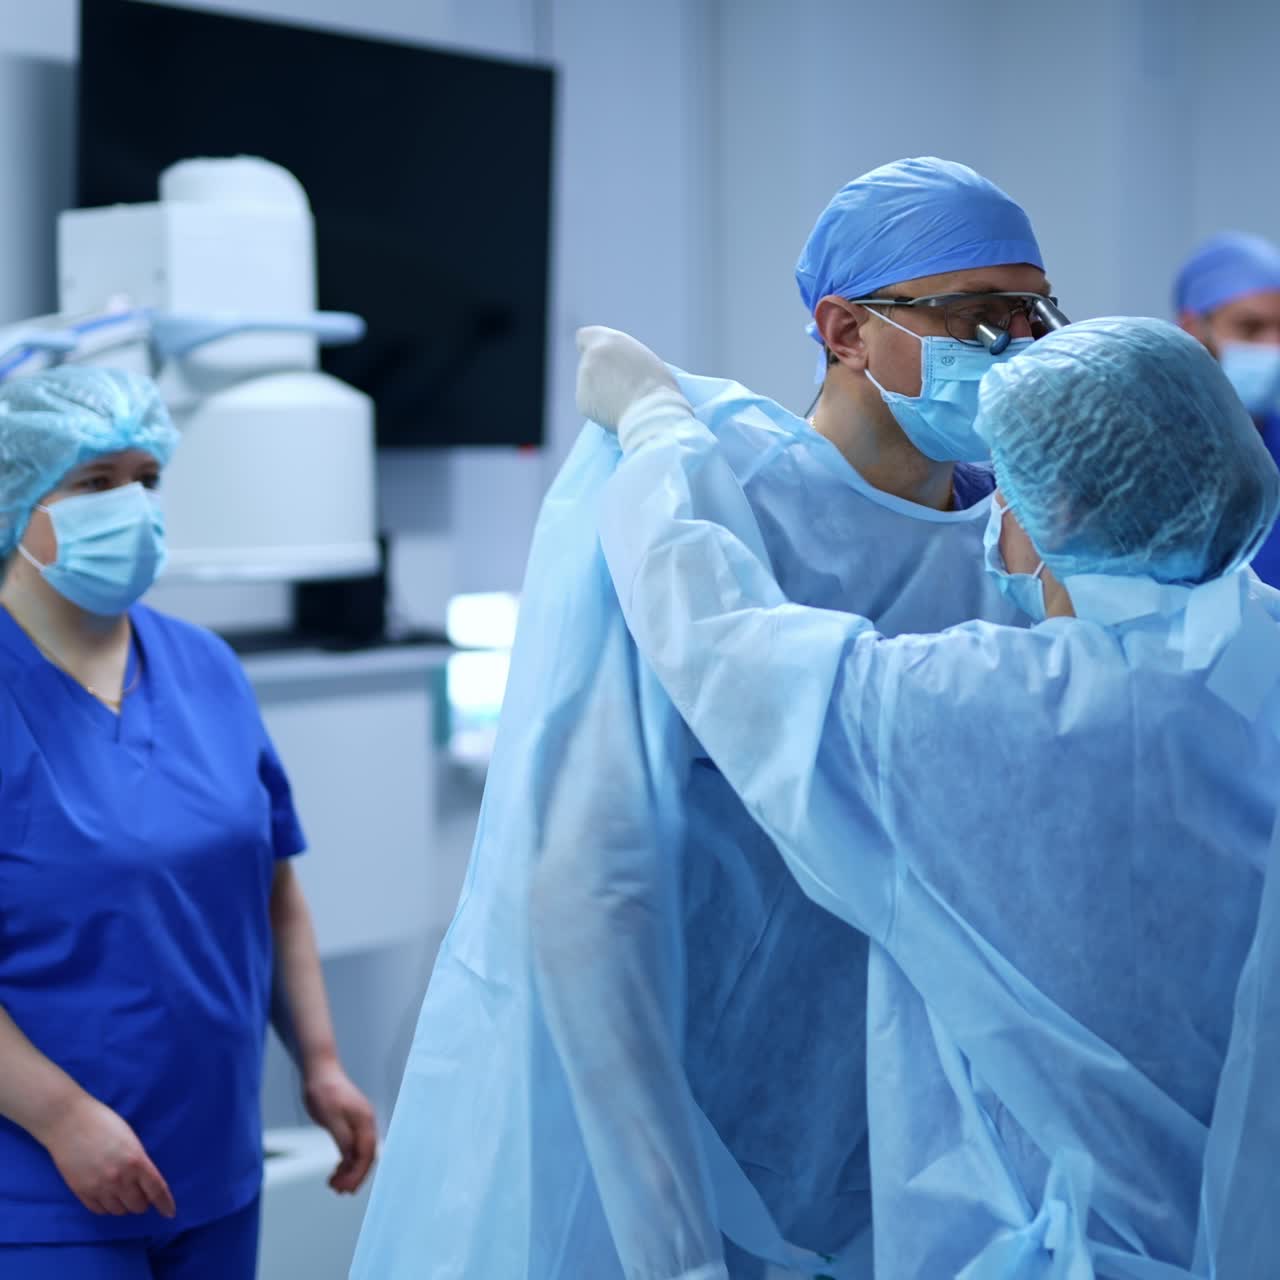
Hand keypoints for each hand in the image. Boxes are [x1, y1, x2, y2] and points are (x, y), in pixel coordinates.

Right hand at [41, 1093, 175, 1217]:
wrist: (70, 1122)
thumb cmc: (104, 1124)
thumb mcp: (131, 1140)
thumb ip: (139, 1161)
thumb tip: (145, 1181)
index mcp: (136, 1161)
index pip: (156, 1190)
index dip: (165, 1204)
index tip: (170, 1213)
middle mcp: (119, 1178)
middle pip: (138, 1205)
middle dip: (143, 1202)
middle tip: (141, 1194)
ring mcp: (99, 1187)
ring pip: (119, 1211)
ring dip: (125, 1205)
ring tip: (123, 1194)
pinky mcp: (81, 1192)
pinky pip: (100, 1210)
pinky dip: (107, 1207)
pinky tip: (108, 1197)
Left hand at [303, 1059, 377, 1193]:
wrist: (320, 1071)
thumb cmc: (324, 1092)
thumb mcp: (330, 1118)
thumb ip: (343, 1139)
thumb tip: (351, 1159)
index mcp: (365, 1121)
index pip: (366, 1155)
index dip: (357, 1174)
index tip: (344, 1189)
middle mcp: (367, 1122)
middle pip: (367, 1156)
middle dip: (355, 1176)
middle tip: (338, 1191)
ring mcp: (360, 1121)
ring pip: (360, 1152)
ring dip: (350, 1170)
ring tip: (334, 1183)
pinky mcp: (352, 1121)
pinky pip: (354, 1146)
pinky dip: (347, 1160)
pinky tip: (336, 1169)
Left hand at [575, 326, 681, 430]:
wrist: (652, 412)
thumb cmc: (659, 387)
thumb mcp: (645, 359)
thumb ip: (626, 358)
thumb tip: (621, 370)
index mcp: (609, 341)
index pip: (585, 337)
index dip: (591, 348)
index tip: (600, 358)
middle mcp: (591, 357)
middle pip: (590, 364)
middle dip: (601, 375)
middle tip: (622, 387)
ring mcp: (583, 379)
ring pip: (589, 385)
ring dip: (601, 392)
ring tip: (625, 402)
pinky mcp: (582, 401)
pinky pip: (590, 404)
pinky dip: (600, 410)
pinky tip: (618, 413)